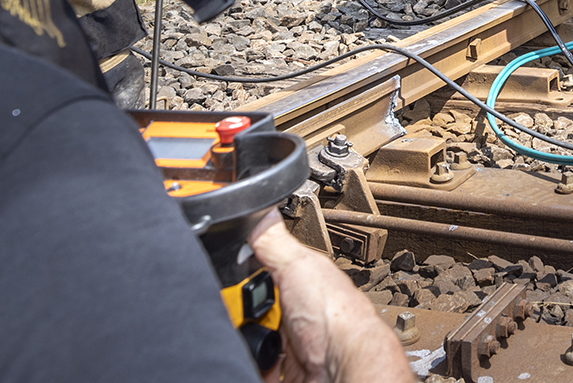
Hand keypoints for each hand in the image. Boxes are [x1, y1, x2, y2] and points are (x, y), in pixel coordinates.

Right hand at [249, 212, 413, 382]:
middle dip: (241, 309)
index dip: (243, 275)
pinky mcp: (283, 369)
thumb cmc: (336, 315)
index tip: (229, 280)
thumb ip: (274, 240)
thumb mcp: (299, 265)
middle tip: (244, 310)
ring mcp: (290, 341)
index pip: (262, 271)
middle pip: (252, 306)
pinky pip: (255, 364)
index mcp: (301, 280)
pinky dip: (249, 362)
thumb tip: (260, 207)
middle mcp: (296, 310)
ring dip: (243, 336)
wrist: (342, 366)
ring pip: (250, 336)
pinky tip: (253, 356)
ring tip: (247, 333)